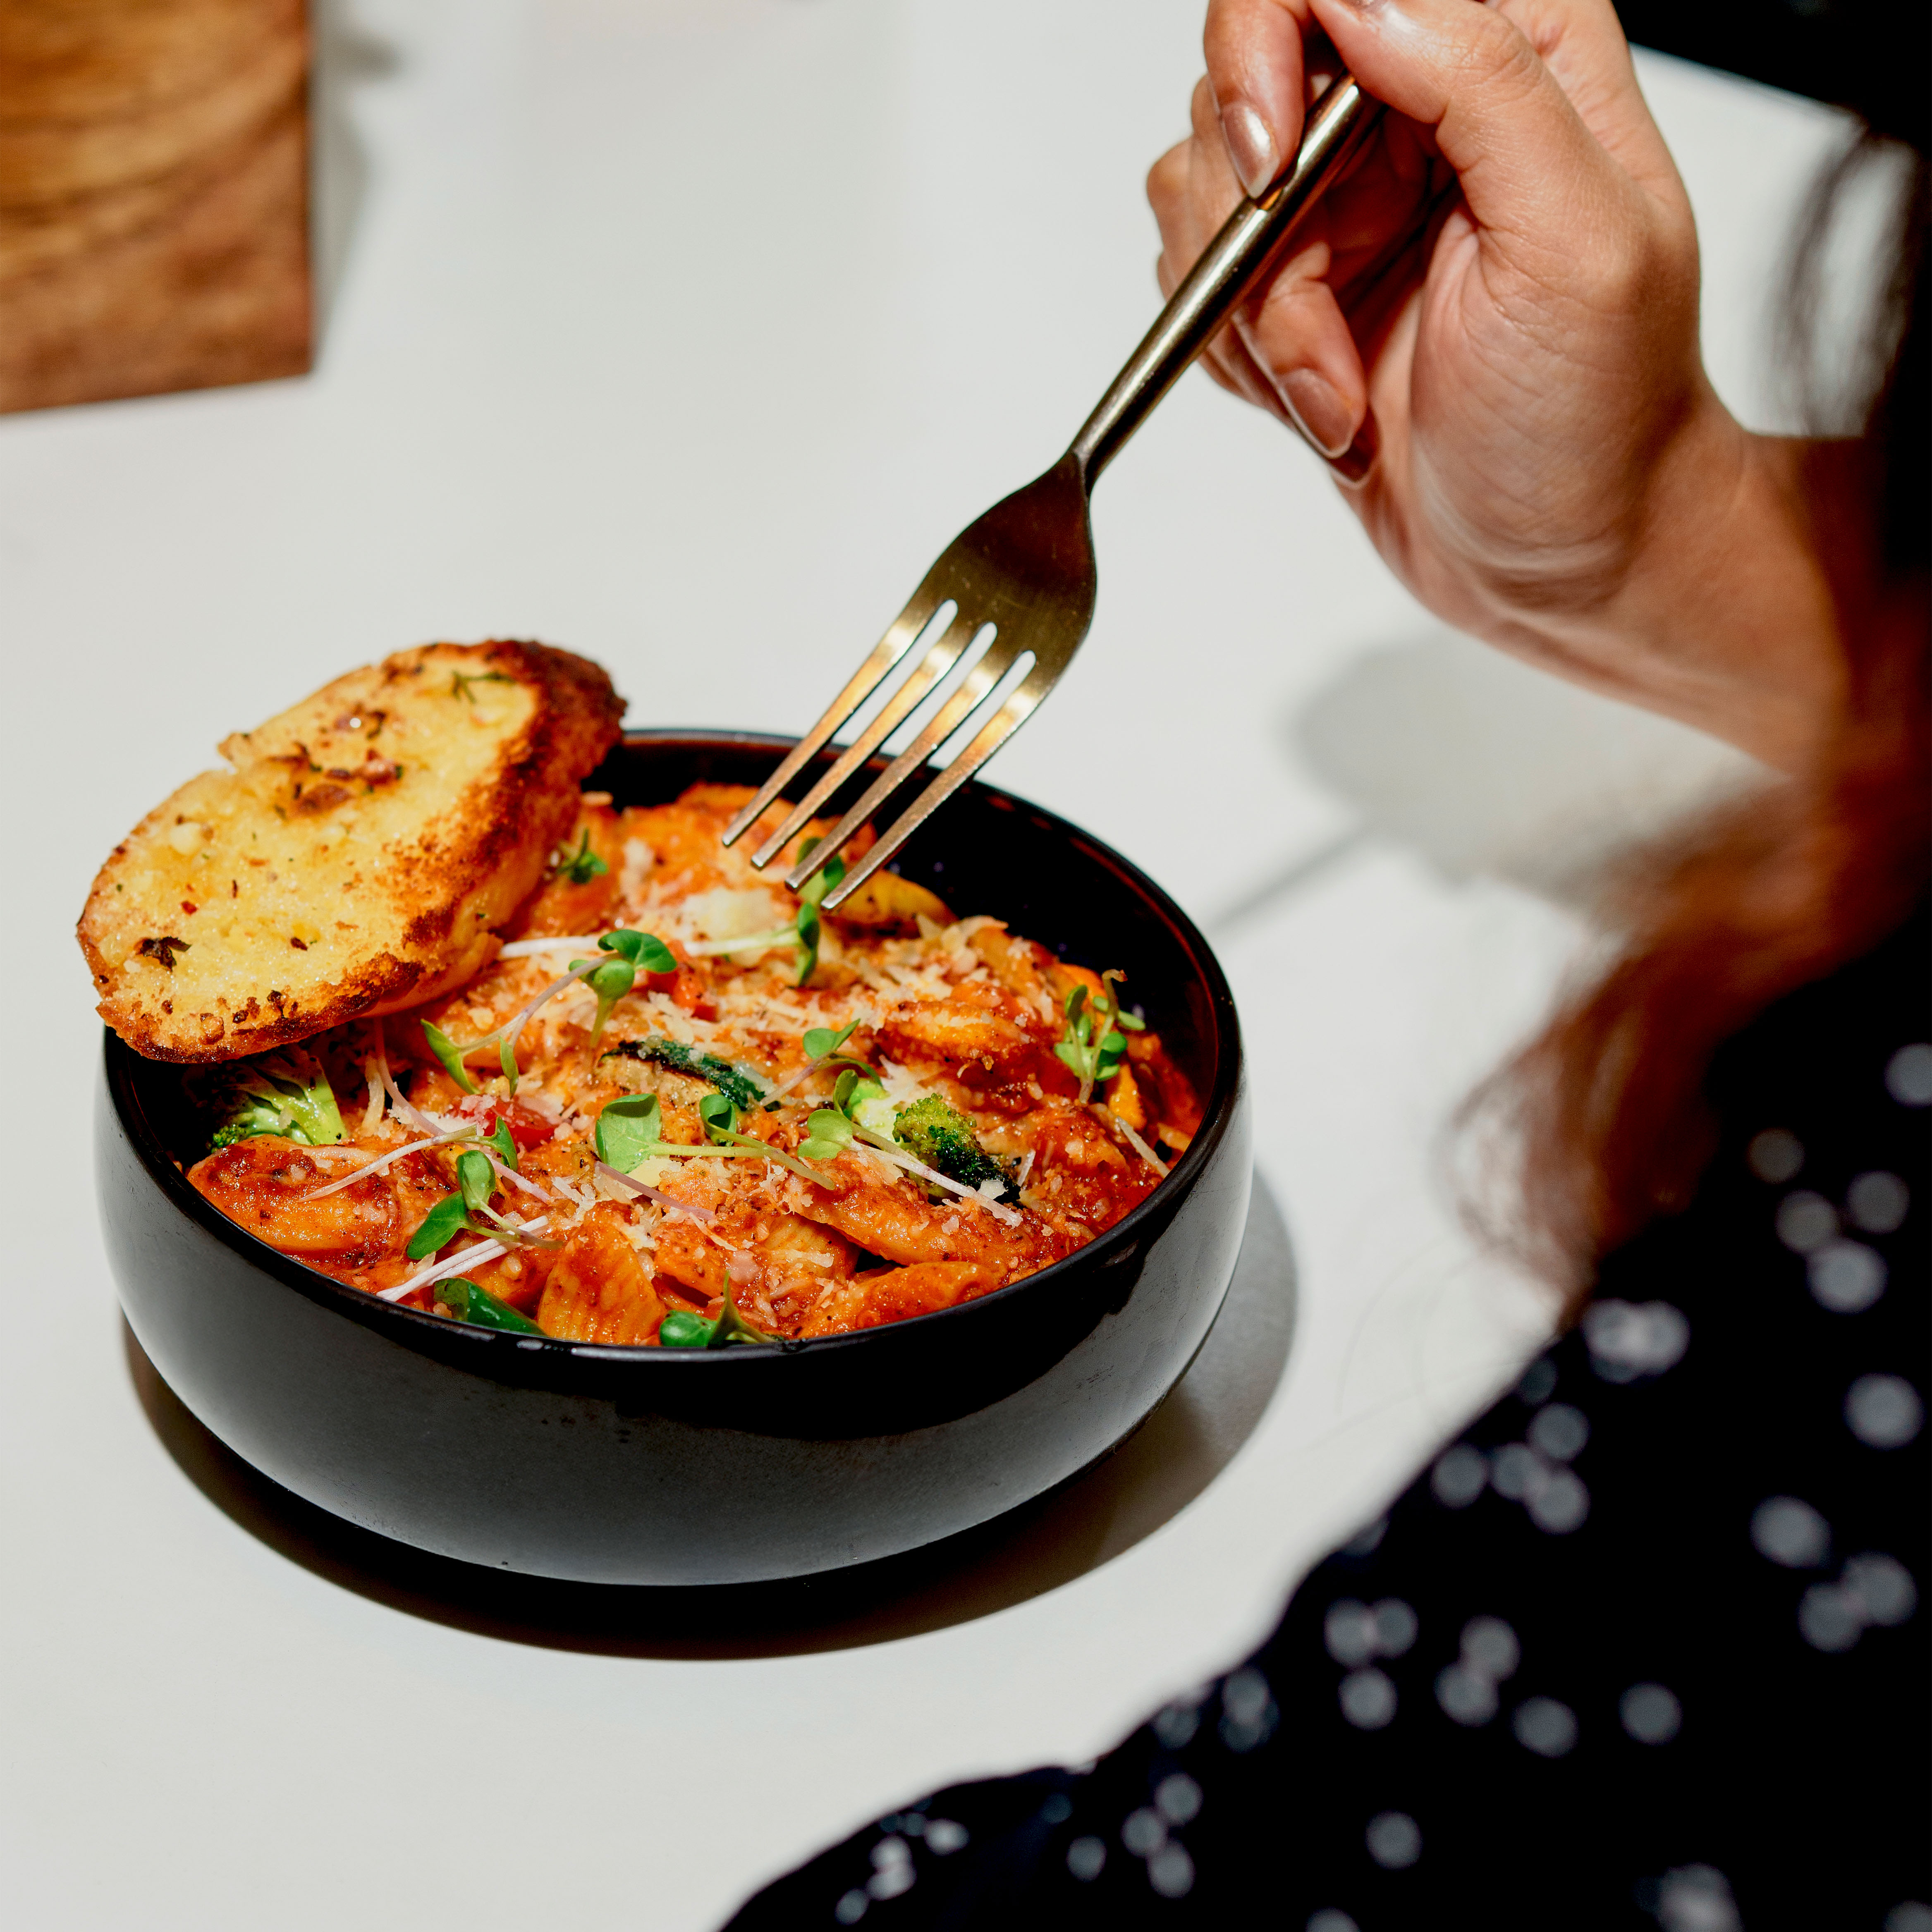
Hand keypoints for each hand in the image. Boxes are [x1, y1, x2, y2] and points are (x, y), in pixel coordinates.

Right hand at [1149, 0, 1844, 769]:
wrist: (1564, 563)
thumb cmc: (1597, 420)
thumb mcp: (1577, 242)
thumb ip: (1482, 86)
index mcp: (1513, 50)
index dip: (1265, 47)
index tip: (1268, 165)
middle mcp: (1418, 103)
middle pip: (1242, 84)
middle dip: (1257, 233)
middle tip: (1315, 328)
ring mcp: (1347, 198)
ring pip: (1200, 192)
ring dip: (1254, 319)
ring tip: (1339, 388)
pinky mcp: (1295, 284)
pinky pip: (1196, 283)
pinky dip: (1241, 360)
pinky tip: (1324, 401)